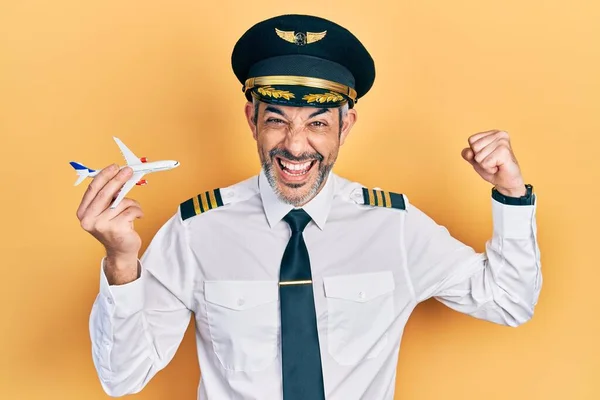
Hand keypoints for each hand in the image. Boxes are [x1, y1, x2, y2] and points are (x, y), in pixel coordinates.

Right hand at [76, 164, 143, 283]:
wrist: (121, 251)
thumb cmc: (115, 228)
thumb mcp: (106, 211)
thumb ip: (108, 197)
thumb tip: (119, 175)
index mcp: (83, 213)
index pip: (93, 189)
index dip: (104, 176)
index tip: (114, 167)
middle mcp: (89, 219)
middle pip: (105, 193)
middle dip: (118, 179)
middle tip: (129, 171)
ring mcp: (102, 225)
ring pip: (122, 201)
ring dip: (132, 203)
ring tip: (134, 211)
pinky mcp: (116, 229)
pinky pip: (131, 210)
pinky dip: (138, 211)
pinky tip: (137, 217)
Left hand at [461, 130, 525, 196]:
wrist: (507, 181)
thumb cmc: (493, 169)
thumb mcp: (476, 160)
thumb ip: (468, 154)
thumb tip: (468, 152)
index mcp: (493, 133)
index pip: (472, 140)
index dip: (475, 152)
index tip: (487, 156)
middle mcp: (499, 134)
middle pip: (474, 147)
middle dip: (480, 159)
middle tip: (492, 162)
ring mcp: (503, 142)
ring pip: (479, 156)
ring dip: (485, 165)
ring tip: (496, 164)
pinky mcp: (504, 151)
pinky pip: (485, 163)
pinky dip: (489, 169)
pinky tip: (499, 167)